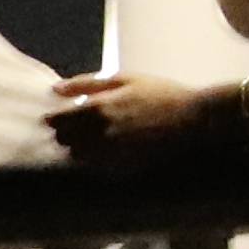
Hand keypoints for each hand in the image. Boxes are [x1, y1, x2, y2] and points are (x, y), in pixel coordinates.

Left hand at [51, 69, 237, 159]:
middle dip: (65, 134)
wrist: (194, 118)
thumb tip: (55, 88)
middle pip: (64, 141)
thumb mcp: (124, 79)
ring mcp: (112, 153)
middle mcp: (100, 134)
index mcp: (98, 108)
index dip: (54, 120)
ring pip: (78, 157)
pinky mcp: (125, 168)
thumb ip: (87, 83)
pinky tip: (106, 152)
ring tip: (91, 140)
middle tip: (74, 128)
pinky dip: (95, 161)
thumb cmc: (160, 93)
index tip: (57, 118)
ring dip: (78, 149)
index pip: (58, 121)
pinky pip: (97, 169)